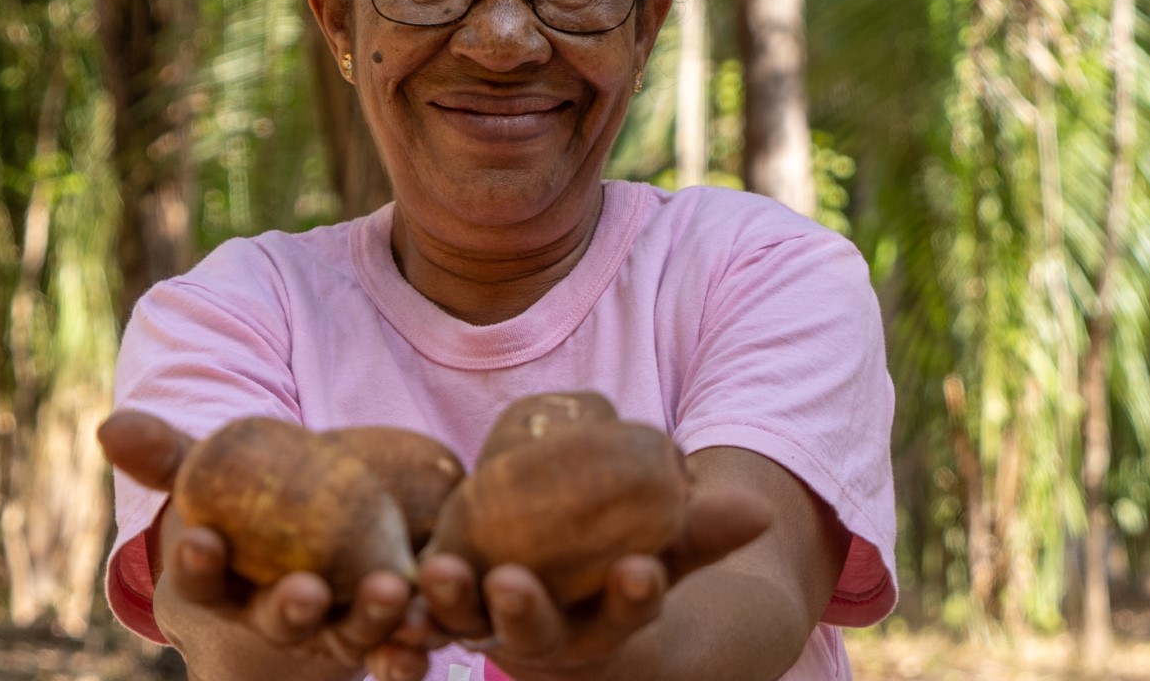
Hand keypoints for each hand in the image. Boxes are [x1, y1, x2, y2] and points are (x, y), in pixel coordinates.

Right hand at [98, 410, 432, 679]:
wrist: (315, 537)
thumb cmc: (252, 504)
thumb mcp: (212, 474)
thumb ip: (169, 455)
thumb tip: (109, 425)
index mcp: (229, 585)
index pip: (204, 581)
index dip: (199, 565)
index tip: (201, 539)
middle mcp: (282, 618)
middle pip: (284, 620)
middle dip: (293, 609)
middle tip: (307, 588)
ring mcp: (339, 629)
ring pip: (353, 636)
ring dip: (372, 622)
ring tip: (391, 594)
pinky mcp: (392, 629)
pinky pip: (405, 644)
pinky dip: (417, 643)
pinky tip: (432, 628)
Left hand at [414, 485, 771, 679]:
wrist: (567, 601)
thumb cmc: (621, 564)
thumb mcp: (664, 549)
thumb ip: (701, 530)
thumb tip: (758, 509)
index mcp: (609, 622)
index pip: (626, 609)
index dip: (633, 594)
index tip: (640, 573)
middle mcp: (550, 640)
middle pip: (537, 633)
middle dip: (524, 612)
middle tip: (511, 583)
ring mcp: (494, 631)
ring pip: (470, 627)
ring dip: (451, 605)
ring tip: (439, 574)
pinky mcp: (450, 614)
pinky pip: (425, 617)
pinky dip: (407, 611)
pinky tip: (391, 591)